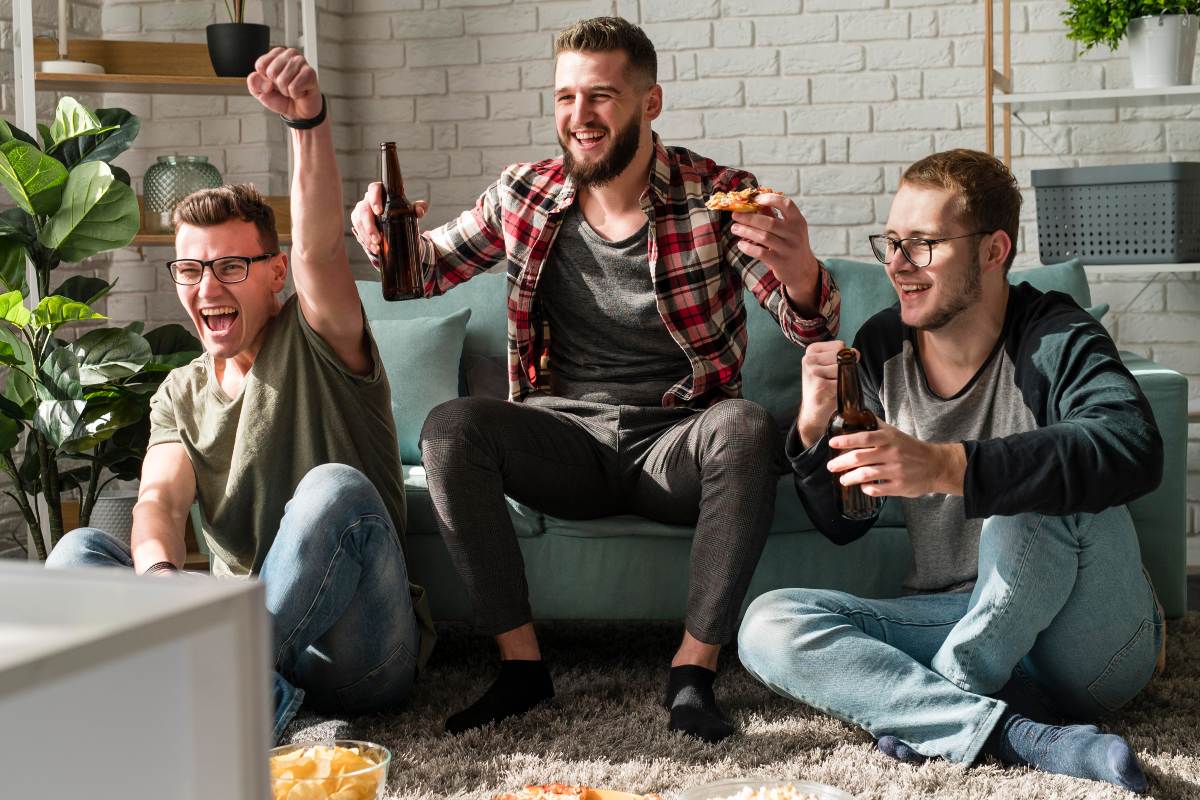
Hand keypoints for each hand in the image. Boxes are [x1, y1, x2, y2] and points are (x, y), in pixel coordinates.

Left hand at [246, 47, 321, 120]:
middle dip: (276, 86)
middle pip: (272, 72)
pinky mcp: (310, 73)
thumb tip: (257, 77)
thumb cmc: (282, 98)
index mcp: (275, 55)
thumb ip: (254, 84)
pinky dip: (295, 94)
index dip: (265, 80)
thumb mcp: (261, 92)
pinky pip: (294, 87)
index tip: (273, 83)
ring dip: (286, 91)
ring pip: (283, 80)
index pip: (261, 64)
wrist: (299, 111)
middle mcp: (289, 54)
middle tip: (285, 87)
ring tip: (293, 90)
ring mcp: (301, 62)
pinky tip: (300, 91)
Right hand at [349, 182, 428, 258]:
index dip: (374, 199)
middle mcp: (367, 200)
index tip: (379, 211)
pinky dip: (365, 241)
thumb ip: (419, 208)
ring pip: (358, 222)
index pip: (374, 189)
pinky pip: (358, 231)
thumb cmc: (403, 212)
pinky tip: (374, 249)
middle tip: (378, 239)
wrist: (396, 225)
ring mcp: (361, 211)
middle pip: (364, 210)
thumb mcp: (412, 210)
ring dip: (366, 236)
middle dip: (370, 226)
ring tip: (377, 248)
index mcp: (380, 192)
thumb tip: (419, 211)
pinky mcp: (358, 222)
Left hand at [732, 193, 820, 313]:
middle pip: (769, 222)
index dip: (770, 199)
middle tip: (735, 215)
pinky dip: (749, 247)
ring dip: (746, 231)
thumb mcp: (788, 229)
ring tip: (734, 228)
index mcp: (798, 221)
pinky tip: (740, 244)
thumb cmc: (790, 245)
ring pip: (763, 237)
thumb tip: (755, 201)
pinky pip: (761, 253)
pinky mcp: (781, 262)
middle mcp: (795, 234)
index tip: (754, 199)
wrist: (802, 270)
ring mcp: (789, 249)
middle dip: (749, 217)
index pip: (787, 204)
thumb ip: (774, 215)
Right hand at [796, 340, 845, 447]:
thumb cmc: (824, 388)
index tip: (832, 370)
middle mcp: (808, 360)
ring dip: (843, 380)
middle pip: (841, 355)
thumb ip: (842, 356)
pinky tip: (832, 394)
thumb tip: (855, 352)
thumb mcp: (830, 367)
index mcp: (811, 352)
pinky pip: (843, 382)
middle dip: (843, 368)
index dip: (843, 358)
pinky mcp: (820, 385)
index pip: (839, 345)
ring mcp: (812, 372)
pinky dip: (843, 389)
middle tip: (832, 380)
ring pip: (843, 368)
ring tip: (832, 387)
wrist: (813, 412)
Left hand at [827, 419, 965, 497]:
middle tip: (831, 466)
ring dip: (850, 478)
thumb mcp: (895, 433)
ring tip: (843, 479)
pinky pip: (877, 489)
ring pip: (866, 475)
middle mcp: (892, 454)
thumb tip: (857, 414)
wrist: (937, 465)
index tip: (832, 443)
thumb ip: (876, 426)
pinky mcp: (899, 486)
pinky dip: (867, 489)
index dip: (846, 440)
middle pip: (860, 458)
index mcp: (889, 439)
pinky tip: (862, 487)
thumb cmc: (911, 448)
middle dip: (841, 462)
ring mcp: (896, 471)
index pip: (864, 437)